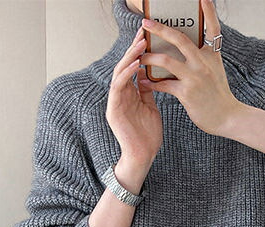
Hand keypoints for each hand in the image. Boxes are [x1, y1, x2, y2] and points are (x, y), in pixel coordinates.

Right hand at [106, 24, 162, 165]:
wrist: (143, 156)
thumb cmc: (148, 135)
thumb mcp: (150, 108)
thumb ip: (147, 91)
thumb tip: (147, 73)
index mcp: (129, 94)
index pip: (132, 68)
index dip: (138, 52)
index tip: (147, 36)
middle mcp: (120, 95)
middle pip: (124, 66)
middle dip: (133, 49)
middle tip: (143, 33)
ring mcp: (115, 102)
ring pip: (119, 73)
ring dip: (129, 58)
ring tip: (140, 45)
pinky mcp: (113, 110)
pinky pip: (117, 88)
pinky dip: (125, 75)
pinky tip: (134, 65)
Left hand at [137, 0, 242, 135]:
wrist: (228, 118)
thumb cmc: (219, 96)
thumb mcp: (216, 71)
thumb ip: (203, 59)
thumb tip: (183, 51)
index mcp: (212, 55)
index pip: (212, 28)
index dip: (208, 11)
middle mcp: (203, 62)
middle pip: (179, 38)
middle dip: (160, 29)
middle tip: (145, 23)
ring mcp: (195, 77)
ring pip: (166, 60)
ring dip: (149, 58)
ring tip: (140, 58)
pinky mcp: (187, 93)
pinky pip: (163, 84)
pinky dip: (151, 83)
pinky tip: (144, 82)